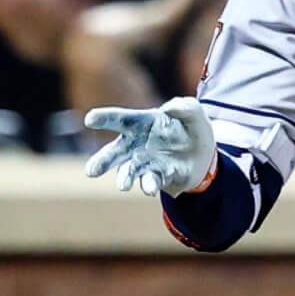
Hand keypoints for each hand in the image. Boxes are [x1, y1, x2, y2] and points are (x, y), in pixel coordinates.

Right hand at [84, 97, 216, 195]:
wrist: (204, 153)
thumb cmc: (191, 126)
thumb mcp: (193, 111)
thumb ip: (184, 106)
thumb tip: (170, 109)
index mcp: (142, 122)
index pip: (120, 119)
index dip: (104, 118)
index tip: (90, 119)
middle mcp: (137, 144)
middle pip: (115, 152)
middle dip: (103, 161)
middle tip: (91, 171)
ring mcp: (146, 163)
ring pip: (129, 171)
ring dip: (124, 178)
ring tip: (122, 186)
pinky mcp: (159, 177)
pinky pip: (151, 181)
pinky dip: (150, 184)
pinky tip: (149, 189)